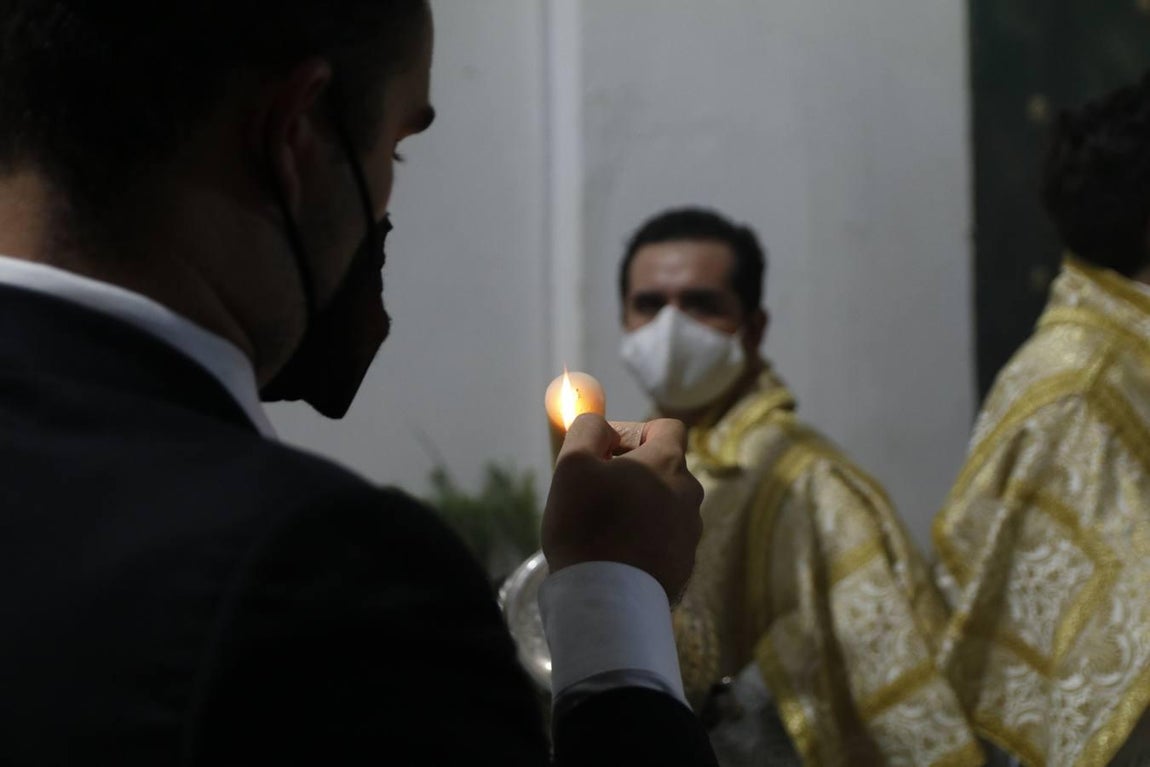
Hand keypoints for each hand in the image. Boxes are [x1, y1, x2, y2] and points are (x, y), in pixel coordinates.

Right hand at [541, 413, 703, 603]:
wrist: (607, 600)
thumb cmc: (586, 525)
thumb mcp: (573, 464)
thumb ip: (588, 430)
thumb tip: (600, 424)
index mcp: (668, 464)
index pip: (667, 428)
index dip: (634, 431)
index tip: (605, 451)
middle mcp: (689, 495)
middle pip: (664, 469)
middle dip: (633, 473)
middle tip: (597, 491)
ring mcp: (690, 534)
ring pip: (664, 507)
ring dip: (639, 508)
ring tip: (603, 529)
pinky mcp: (684, 567)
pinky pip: (664, 542)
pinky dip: (644, 541)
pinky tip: (615, 557)